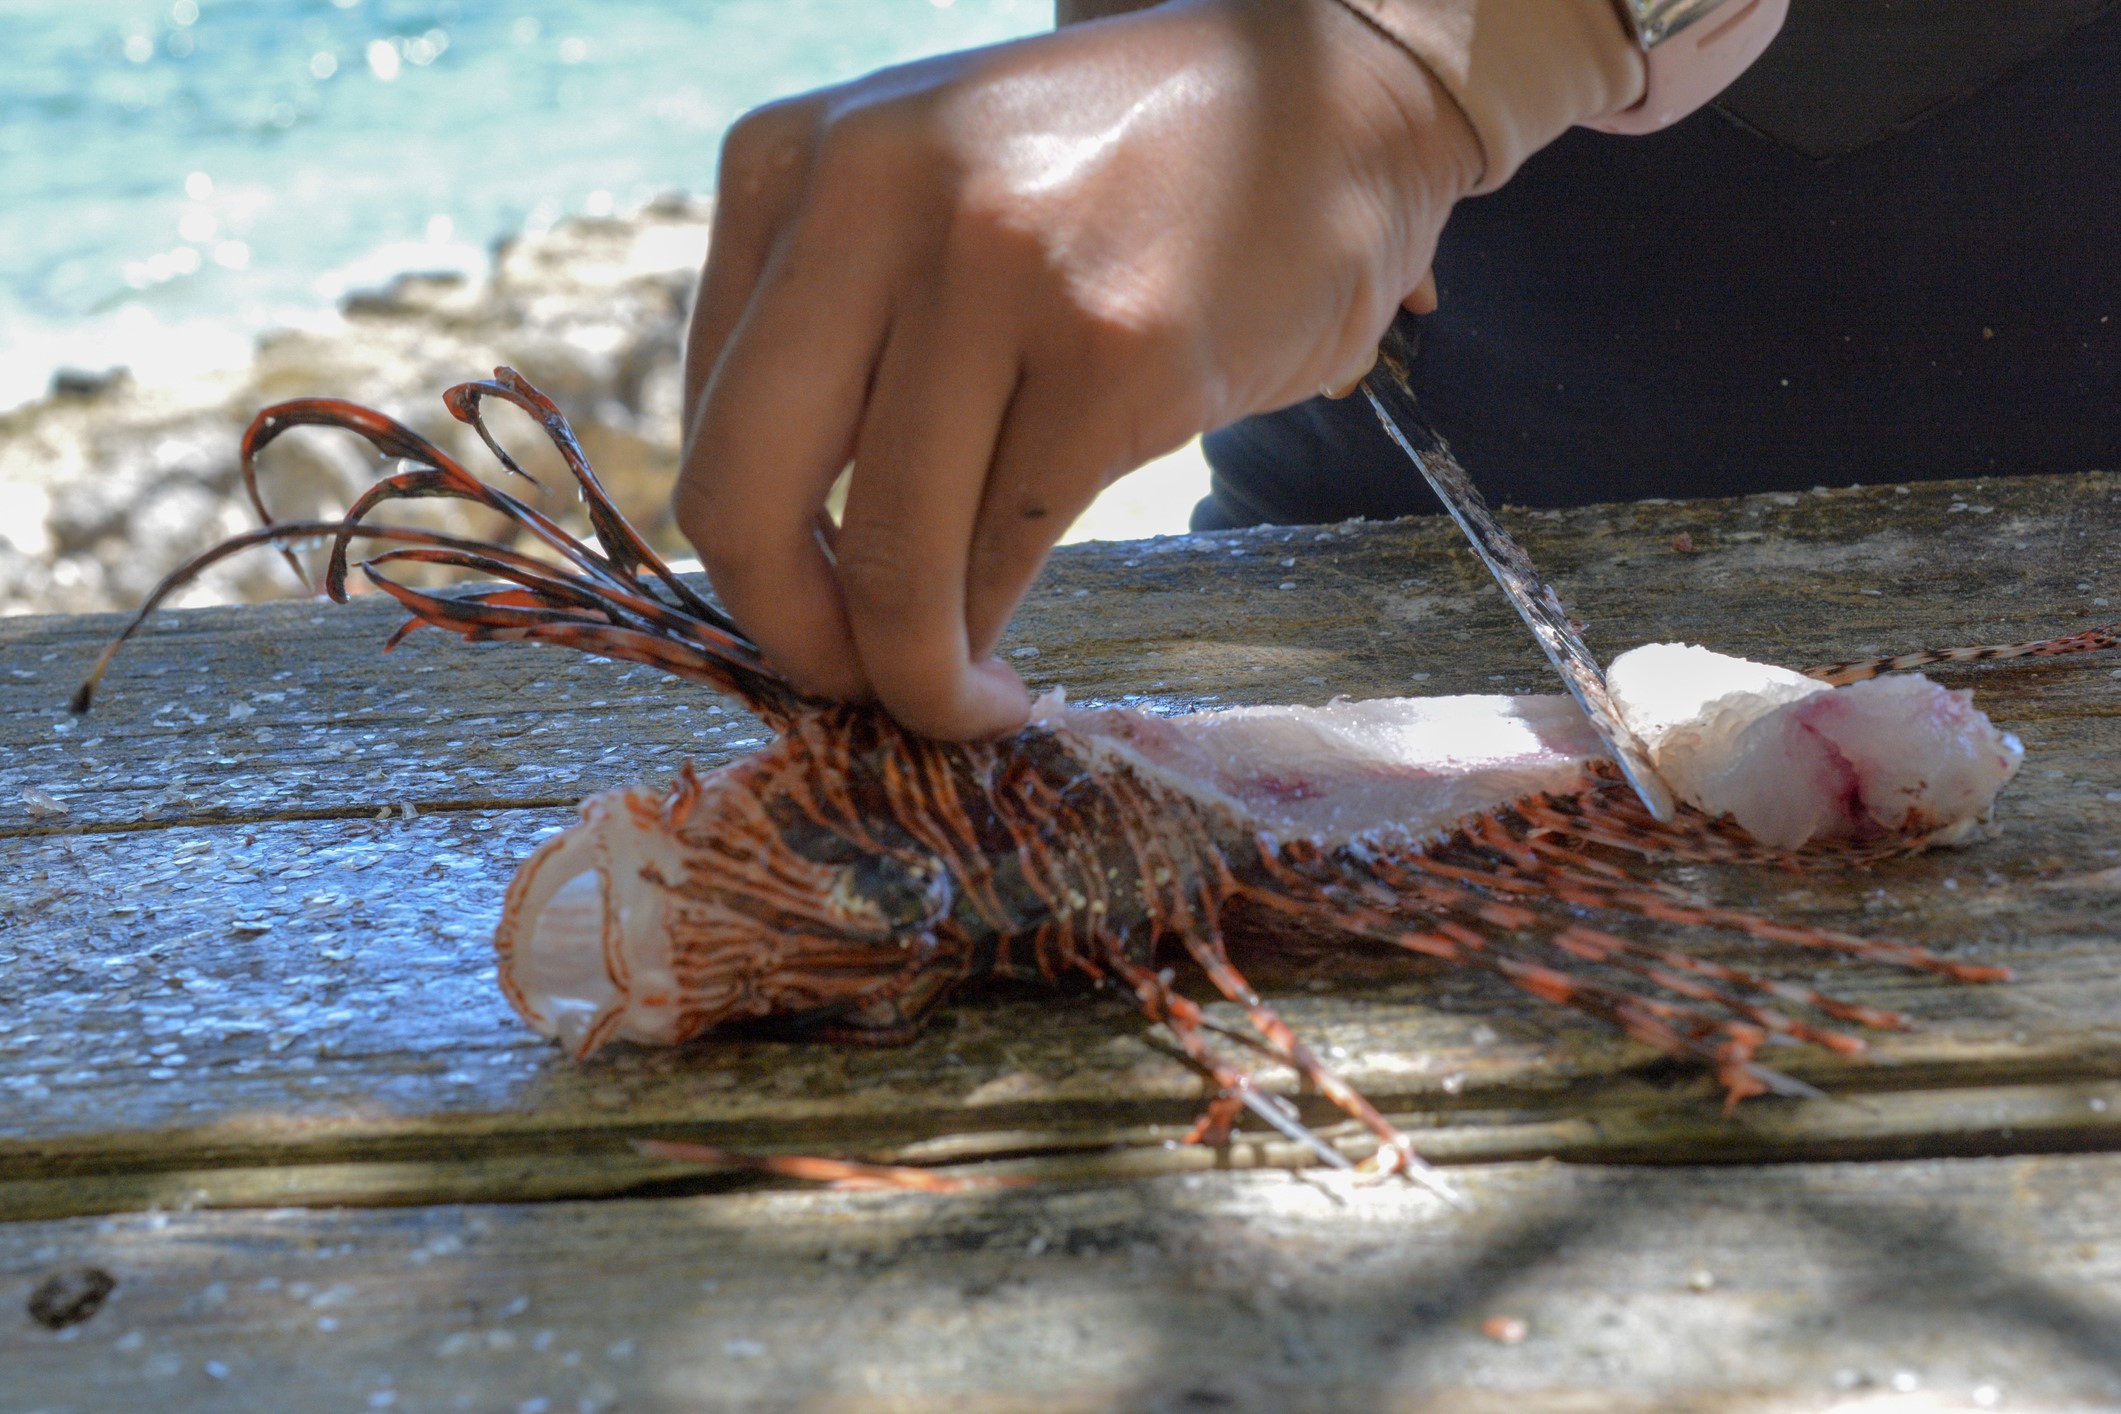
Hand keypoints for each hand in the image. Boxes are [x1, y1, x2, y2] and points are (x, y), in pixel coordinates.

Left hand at [675, 0, 1480, 738]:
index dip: (753, 556)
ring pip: (888, 556)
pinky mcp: (1116, 353)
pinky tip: (1016, 670)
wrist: (1332, 93)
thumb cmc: (1121, 173)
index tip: (821, 612)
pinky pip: (1006, 554)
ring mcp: (997, 272)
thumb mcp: (927, 191)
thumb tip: (782, 549)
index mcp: (793, 161)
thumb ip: (837, 321)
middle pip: (744, 495)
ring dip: (914, 676)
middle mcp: (868, 199)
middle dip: (790, 638)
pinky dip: (994, 640)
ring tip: (958, 704)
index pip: (708, 420)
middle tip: (851, 692)